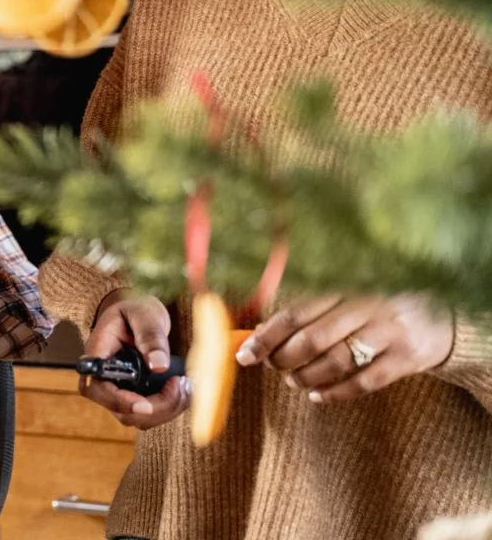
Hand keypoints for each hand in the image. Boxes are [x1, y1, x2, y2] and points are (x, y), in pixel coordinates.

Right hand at [81, 288, 189, 428]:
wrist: (135, 316)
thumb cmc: (133, 311)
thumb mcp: (142, 314)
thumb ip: (150, 336)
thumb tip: (159, 365)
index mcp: (96, 358)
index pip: (97, 389)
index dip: (119, 402)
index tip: (145, 404)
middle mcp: (103, 381)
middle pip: (123, 411)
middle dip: (157, 407)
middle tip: (181, 385)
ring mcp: (119, 393)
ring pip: (140, 419)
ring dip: (168, 409)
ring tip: (186, 384)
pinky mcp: (135, 398)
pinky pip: (151, 415)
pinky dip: (171, 407)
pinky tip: (183, 389)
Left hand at [238, 294, 454, 403]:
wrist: (440, 317)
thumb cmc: (375, 309)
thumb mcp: (344, 301)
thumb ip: (307, 315)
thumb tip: (257, 334)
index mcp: (345, 288)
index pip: (295, 313)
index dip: (265, 336)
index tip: (244, 353)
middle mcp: (366, 307)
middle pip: (312, 339)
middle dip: (284, 359)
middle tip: (272, 367)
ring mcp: (388, 332)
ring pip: (336, 362)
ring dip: (306, 377)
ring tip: (294, 381)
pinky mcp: (406, 358)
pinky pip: (364, 382)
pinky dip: (335, 393)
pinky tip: (317, 396)